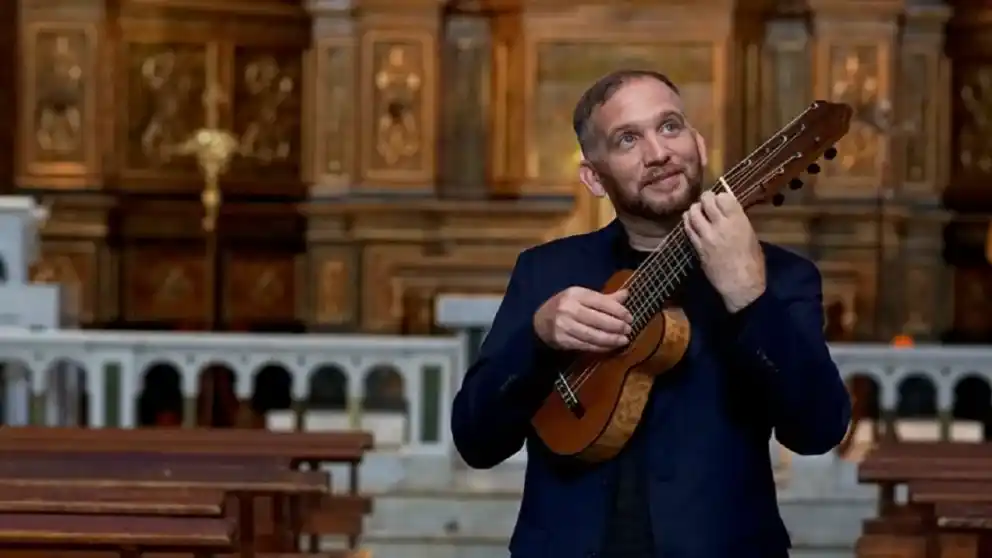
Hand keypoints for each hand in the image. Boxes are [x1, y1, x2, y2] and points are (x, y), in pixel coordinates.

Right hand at [533, 287, 632, 351]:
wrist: (540, 321)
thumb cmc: (565, 305)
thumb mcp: (581, 296)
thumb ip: (604, 298)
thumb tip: (626, 294)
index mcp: (576, 294)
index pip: (602, 302)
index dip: (618, 311)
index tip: (630, 317)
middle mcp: (569, 309)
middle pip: (599, 320)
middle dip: (617, 326)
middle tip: (628, 330)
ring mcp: (565, 326)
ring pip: (594, 335)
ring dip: (611, 339)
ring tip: (624, 340)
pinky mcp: (563, 340)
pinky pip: (587, 345)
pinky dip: (601, 347)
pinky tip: (611, 346)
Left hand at [683, 190, 765, 312]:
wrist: (740, 284)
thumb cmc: (752, 262)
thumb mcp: (751, 237)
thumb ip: (738, 222)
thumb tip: (729, 213)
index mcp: (738, 221)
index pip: (723, 197)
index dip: (720, 196)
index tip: (720, 200)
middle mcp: (721, 225)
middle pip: (706, 201)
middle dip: (705, 199)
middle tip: (706, 202)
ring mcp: (706, 236)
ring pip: (693, 213)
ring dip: (694, 209)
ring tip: (697, 211)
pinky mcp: (697, 247)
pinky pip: (688, 229)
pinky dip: (688, 222)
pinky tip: (691, 222)